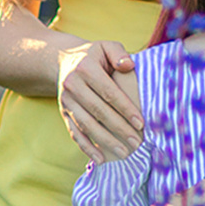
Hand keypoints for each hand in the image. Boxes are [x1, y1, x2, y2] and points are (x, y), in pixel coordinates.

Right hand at [57, 39, 142, 162]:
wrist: (64, 59)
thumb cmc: (94, 55)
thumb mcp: (106, 46)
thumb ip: (119, 53)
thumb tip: (129, 66)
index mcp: (85, 68)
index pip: (109, 92)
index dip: (125, 108)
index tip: (141, 123)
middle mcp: (72, 85)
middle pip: (98, 111)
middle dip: (119, 128)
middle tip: (137, 142)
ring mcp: (66, 100)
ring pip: (87, 125)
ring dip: (105, 141)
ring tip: (124, 153)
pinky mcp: (63, 112)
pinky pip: (74, 132)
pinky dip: (86, 147)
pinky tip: (100, 159)